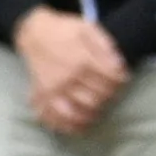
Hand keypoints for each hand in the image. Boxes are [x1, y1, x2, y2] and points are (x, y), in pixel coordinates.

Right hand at [15, 8, 127, 136]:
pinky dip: (67, 126)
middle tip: (110, 93)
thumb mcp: (88, 28)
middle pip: (97, 98)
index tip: (123, 79)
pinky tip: (79, 127)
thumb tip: (119, 67)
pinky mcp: (41, 95)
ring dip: (91, 115)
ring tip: (97, 111)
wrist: (33, 32)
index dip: (121, 81)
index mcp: (82, 60)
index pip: (111, 80)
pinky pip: (54, 117)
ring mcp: (53, 89)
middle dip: (108, 98)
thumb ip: (105, 46)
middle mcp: (67, 78)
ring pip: (77, 112)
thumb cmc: (64, 29)